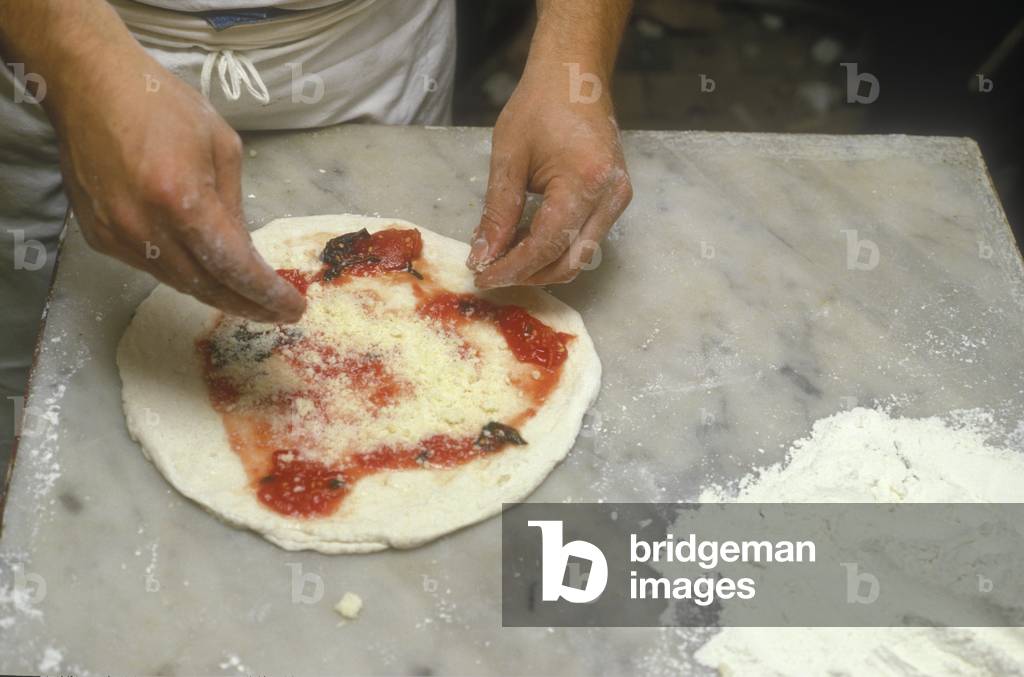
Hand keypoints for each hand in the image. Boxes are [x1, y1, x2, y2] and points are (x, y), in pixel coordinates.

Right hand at [53, 51, 304, 322]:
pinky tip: (204, 270)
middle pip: (206, 286)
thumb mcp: (221, 147)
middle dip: (246, 305)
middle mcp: (145, 228)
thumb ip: (234, 206)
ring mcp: (117, 236)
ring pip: (178, 282)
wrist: (88, 85)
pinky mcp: (99, 237)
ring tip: (247, 298)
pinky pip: (151, 267)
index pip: (234, 267)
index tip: (293, 309)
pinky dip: (183, 273)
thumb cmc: (161, 105)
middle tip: (275, 314)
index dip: (266, 294)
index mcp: (181, 200)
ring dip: (216, 292)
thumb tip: (244, 251)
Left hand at [468, 62, 632, 287]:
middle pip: (569, 262)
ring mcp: (617, 201)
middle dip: (528, 275)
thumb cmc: (540, 105)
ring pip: (579, 256)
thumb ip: (497, 211)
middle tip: (490, 272)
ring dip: (541, 265)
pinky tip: (524, 239)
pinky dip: (554, 248)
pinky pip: (584, 239)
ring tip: (503, 256)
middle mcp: (610, 197)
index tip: (481, 274)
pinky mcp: (614, 201)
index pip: (546, 245)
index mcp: (585, 181)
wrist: (575, 77)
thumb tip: (483, 255)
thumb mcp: (509, 157)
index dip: (512, 267)